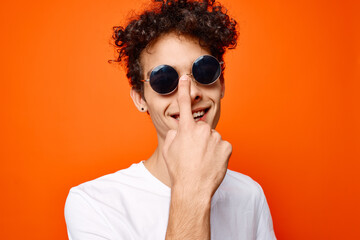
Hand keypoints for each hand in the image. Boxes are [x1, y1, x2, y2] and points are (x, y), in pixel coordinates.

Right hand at [162, 75, 231, 197]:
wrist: (193, 188)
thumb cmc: (179, 170)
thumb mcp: (168, 150)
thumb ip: (175, 134)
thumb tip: (180, 131)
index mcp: (186, 129)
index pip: (183, 104)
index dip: (184, 89)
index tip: (186, 78)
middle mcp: (202, 130)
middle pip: (202, 128)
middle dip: (199, 138)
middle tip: (194, 153)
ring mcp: (216, 138)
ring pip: (213, 138)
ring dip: (209, 146)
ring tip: (203, 160)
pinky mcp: (227, 147)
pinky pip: (222, 146)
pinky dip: (219, 153)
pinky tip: (212, 162)